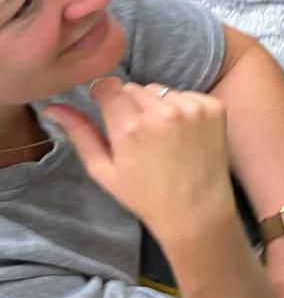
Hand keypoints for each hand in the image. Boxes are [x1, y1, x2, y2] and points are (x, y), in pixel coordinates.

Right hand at [43, 79, 234, 243]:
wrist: (196, 210)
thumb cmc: (144, 195)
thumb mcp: (103, 170)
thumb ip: (80, 134)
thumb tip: (54, 107)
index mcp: (130, 127)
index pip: (109, 86)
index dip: (103, 94)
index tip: (105, 106)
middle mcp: (163, 112)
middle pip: (135, 88)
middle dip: (130, 105)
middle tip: (137, 134)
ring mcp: (193, 108)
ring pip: (162, 91)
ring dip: (157, 106)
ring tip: (161, 137)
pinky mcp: (215, 107)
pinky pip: (189, 95)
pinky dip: (183, 109)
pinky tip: (183, 135)